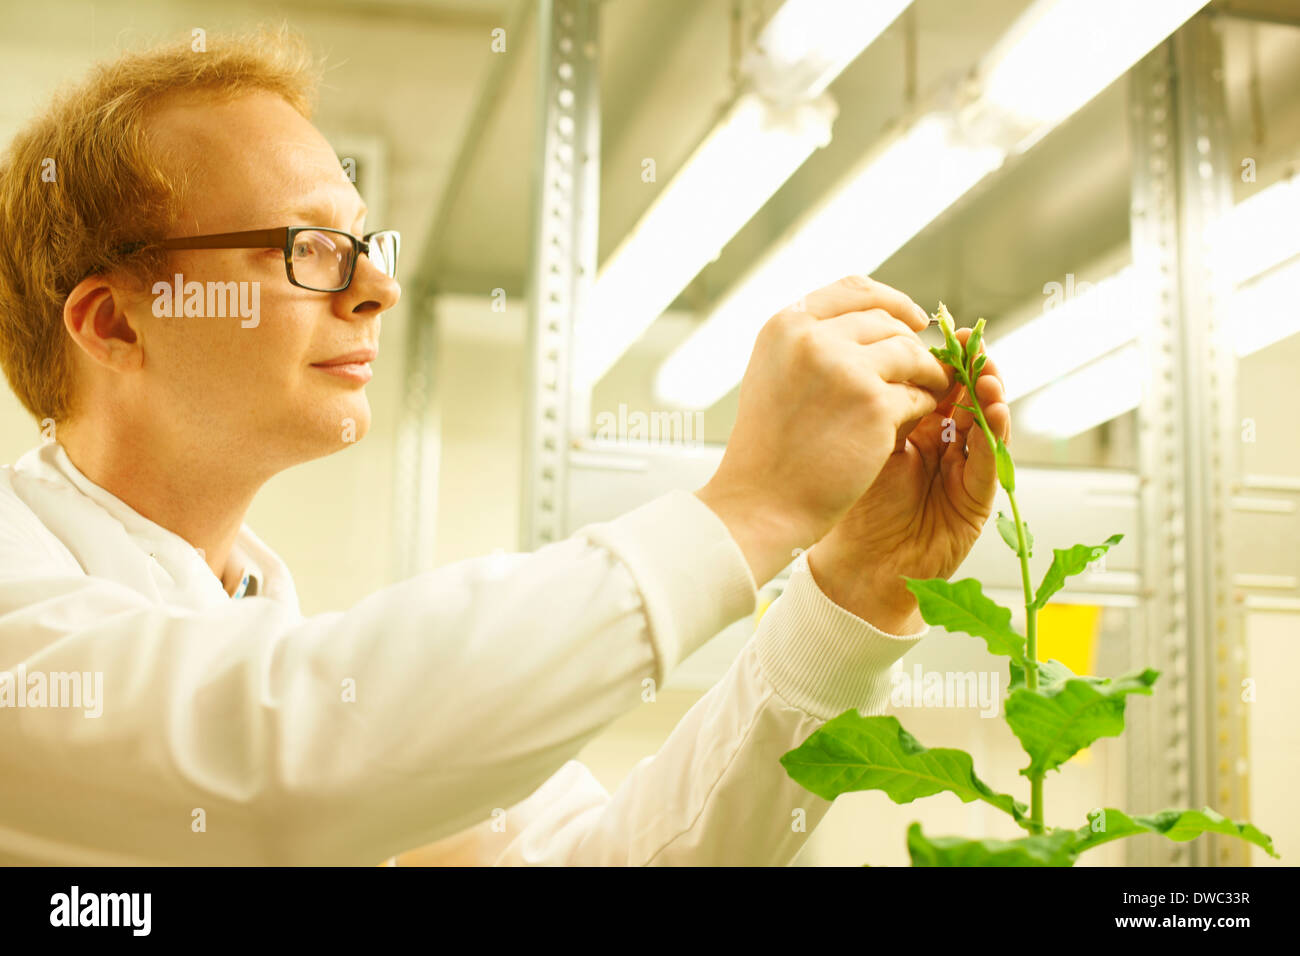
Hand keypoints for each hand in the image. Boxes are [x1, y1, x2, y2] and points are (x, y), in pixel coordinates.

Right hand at [696, 274, 949, 586]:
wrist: (762, 501)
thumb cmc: (770, 447)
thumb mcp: (774, 374)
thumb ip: (811, 342)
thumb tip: (870, 321)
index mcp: (785, 325)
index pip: (853, 290)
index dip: (891, 300)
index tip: (913, 319)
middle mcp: (814, 339)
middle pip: (886, 323)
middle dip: (911, 344)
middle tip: (923, 368)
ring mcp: (846, 370)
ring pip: (911, 354)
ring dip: (927, 374)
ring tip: (929, 392)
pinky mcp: (875, 406)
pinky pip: (918, 394)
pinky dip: (921, 407)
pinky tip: (912, 422)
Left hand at [806, 327, 1009, 630]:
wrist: (855, 569)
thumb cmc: (850, 508)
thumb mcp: (862, 444)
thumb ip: (881, 407)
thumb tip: (886, 355)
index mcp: (912, 427)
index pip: (936, 383)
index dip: (944, 359)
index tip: (948, 333)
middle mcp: (941, 445)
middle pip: (967, 398)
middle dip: (974, 371)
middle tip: (976, 348)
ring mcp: (961, 471)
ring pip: (985, 426)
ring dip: (990, 399)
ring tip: (988, 377)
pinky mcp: (974, 500)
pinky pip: (989, 464)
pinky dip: (992, 438)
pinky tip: (992, 415)